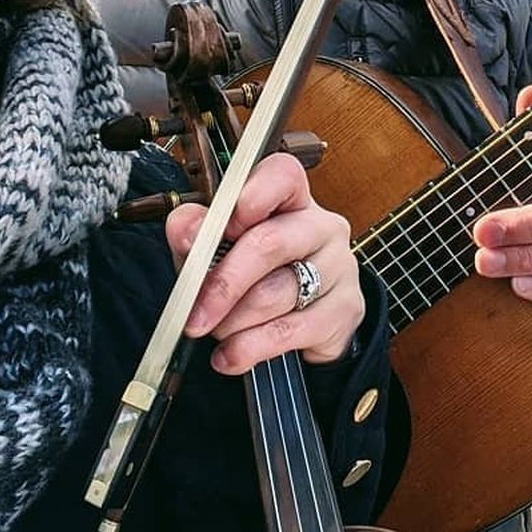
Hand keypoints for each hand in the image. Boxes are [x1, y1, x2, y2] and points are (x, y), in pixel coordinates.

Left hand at [166, 152, 362, 374]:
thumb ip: (197, 234)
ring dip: (233, 322)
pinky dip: (250, 348)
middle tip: (193, 315)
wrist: (304, 324)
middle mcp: (322, 227)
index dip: (252, 195)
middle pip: (270, 243)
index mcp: (292, 199)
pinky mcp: (345, 310)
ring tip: (215, 332)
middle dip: (223, 284)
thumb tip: (186, 229)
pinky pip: (290, 331)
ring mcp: (340, 268)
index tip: (224, 225)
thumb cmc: (256, 275)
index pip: (282, 175)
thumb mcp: (217, 250)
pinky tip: (231, 356)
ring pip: (276, 294)